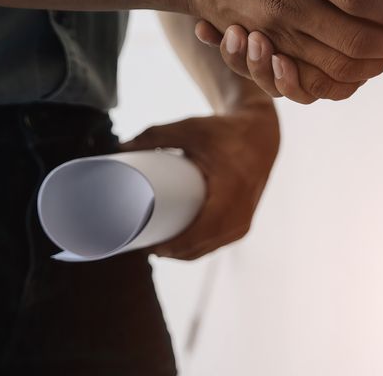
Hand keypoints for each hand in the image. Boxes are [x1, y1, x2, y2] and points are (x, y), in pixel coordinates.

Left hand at [119, 102, 279, 259]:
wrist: (261, 136)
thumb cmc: (224, 131)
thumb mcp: (191, 129)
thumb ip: (155, 135)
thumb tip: (121, 147)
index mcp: (230, 194)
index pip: (198, 234)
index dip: (171, 246)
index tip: (145, 243)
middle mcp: (240, 215)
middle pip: (197, 248)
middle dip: (168, 251)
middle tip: (139, 242)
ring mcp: (243, 223)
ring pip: (206, 249)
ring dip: (180, 253)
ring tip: (152, 245)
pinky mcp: (242, 225)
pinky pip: (215, 245)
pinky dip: (195, 249)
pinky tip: (177, 251)